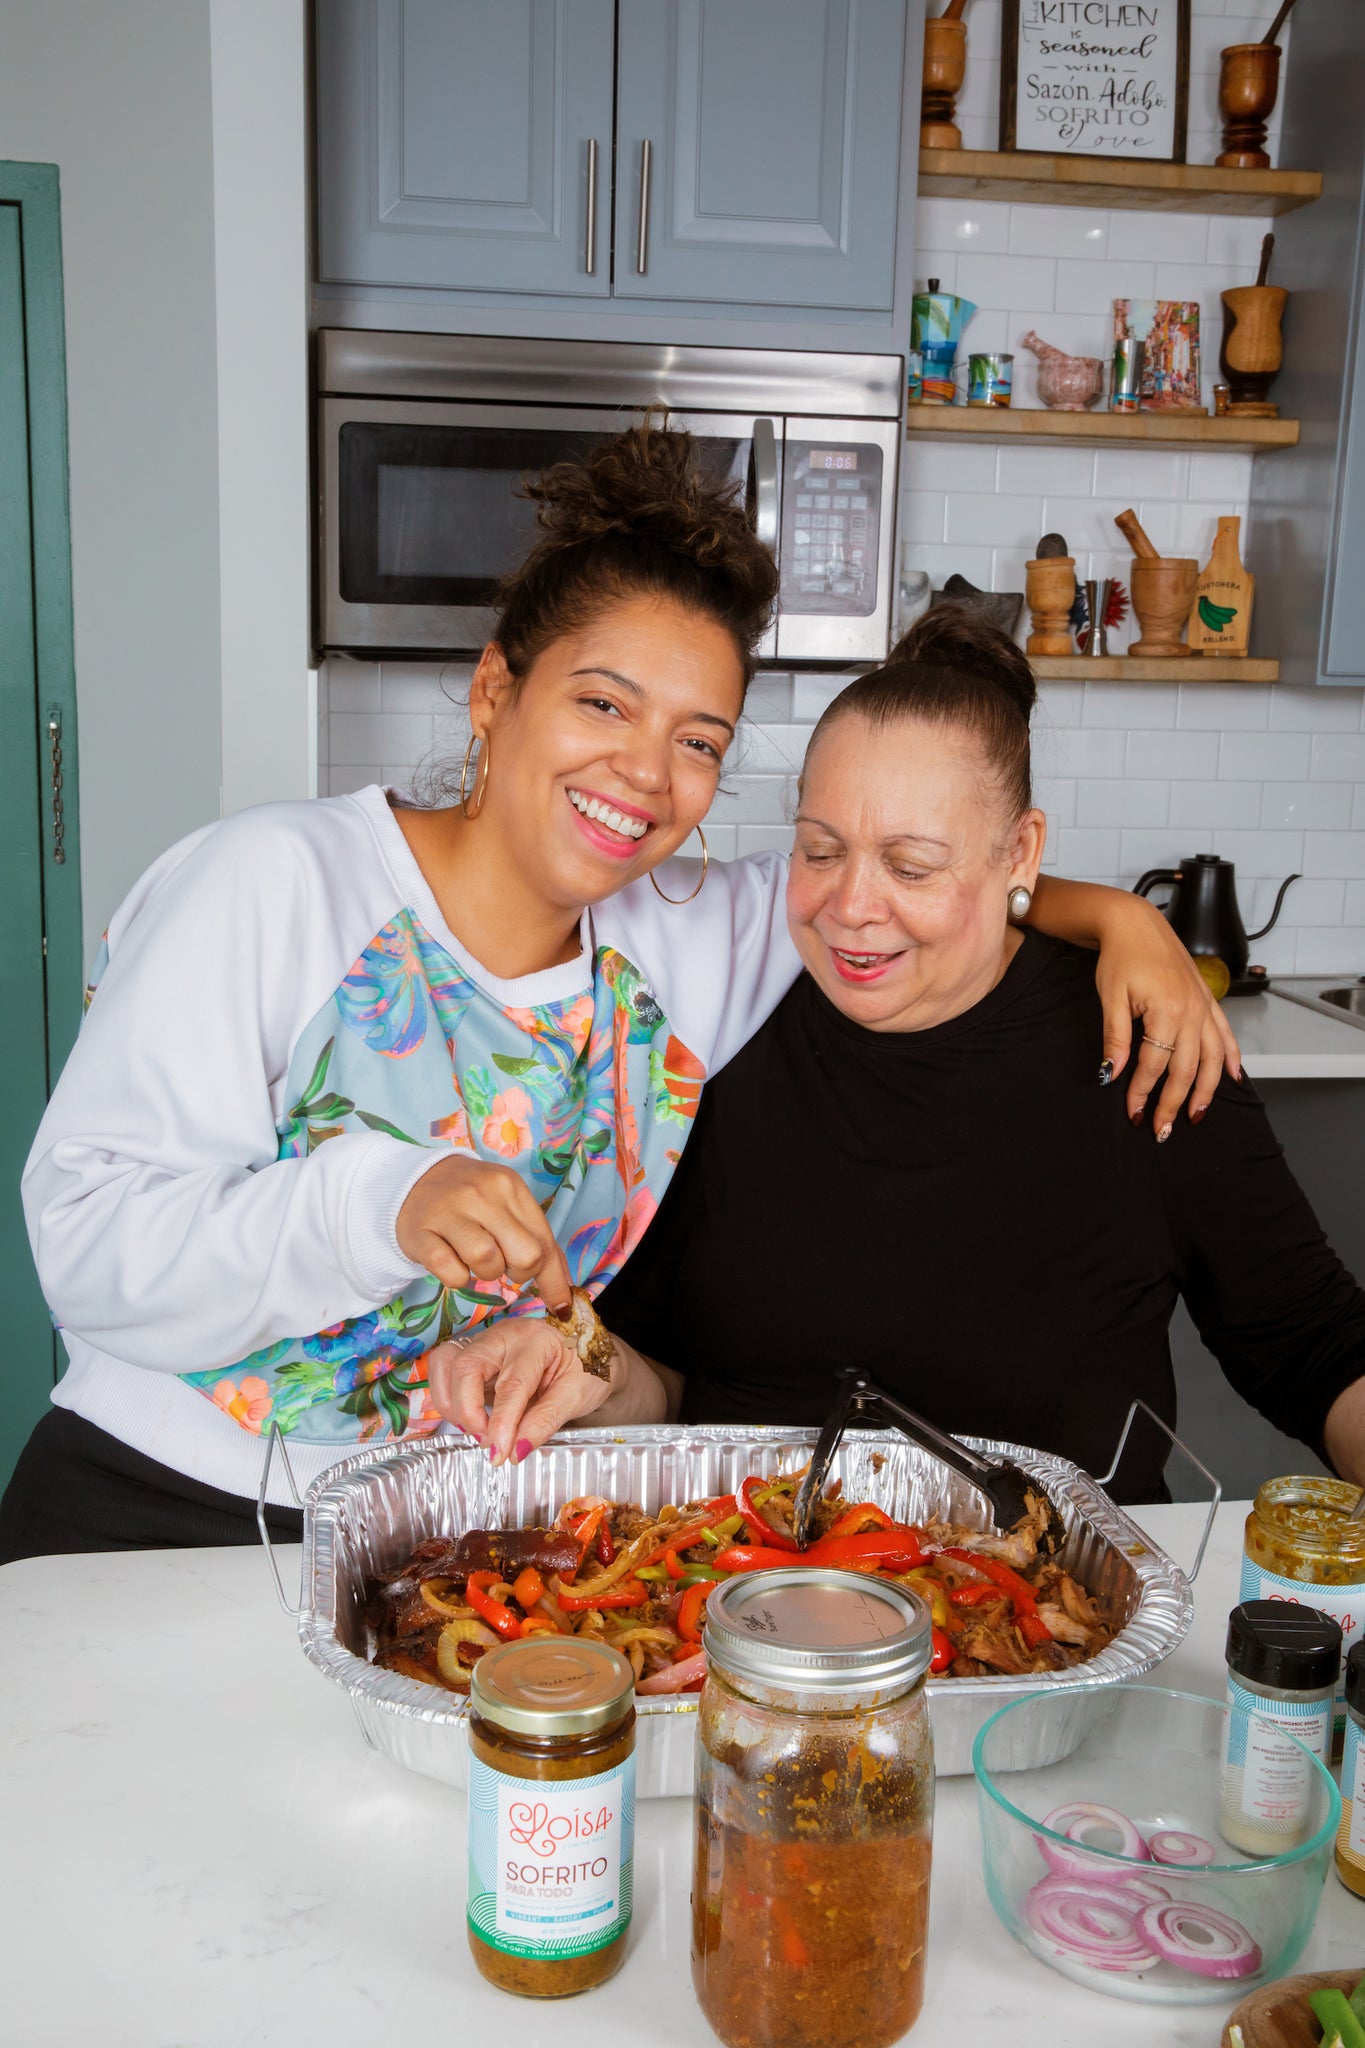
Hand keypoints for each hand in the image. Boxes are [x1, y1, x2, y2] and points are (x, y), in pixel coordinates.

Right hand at [396, 1155, 571, 1313]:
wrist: (413, 1180)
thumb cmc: (471, 1201)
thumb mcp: (508, 1207)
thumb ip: (537, 1241)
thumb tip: (565, 1293)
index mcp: (511, 1188)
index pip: (545, 1242)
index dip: (554, 1281)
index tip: (561, 1308)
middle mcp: (483, 1194)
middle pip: (525, 1255)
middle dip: (518, 1272)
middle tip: (503, 1264)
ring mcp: (450, 1211)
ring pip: (487, 1262)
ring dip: (485, 1274)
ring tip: (474, 1259)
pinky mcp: (421, 1232)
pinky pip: (451, 1273)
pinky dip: (456, 1278)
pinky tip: (451, 1262)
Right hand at [426, 1315, 614, 1465]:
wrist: (589, 1352)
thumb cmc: (587, 1370)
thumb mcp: (577, 1396)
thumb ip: (544, 1422)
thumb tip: (515, 1452)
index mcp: (538, 1340)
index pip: (511, 1385)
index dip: (501, 1424)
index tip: (500, 1455)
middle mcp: (505, 1334)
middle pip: (465, 1366)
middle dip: (467, 1411)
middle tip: (489, 1441)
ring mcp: (485, 1341)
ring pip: (445, 1362)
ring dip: (451, 1402)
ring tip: (477, 1429)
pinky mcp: (474, 1353)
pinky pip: (444, 1367)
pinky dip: (447, 1395)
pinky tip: (469, 1416)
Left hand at [1095, 897, 1241, 1134]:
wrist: (1135, 922)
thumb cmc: (1120, 957)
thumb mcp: (1110, 997)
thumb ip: (1115, 1038)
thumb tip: (1111, 1073)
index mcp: (1167, 1010)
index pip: (1154, 1064)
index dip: (1141, 1092)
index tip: (1132, 1113)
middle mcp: (1193, 1011)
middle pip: (1186, 1069)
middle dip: (1174, 1103)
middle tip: (1162, 1129)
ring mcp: (1204, 1006)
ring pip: (1213, 1059)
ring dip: (1206, 1090)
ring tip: (1196, 1115)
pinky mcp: (1208, 1000)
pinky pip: (1226, 1035)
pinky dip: (1232, 1058)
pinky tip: (1233, 1079)